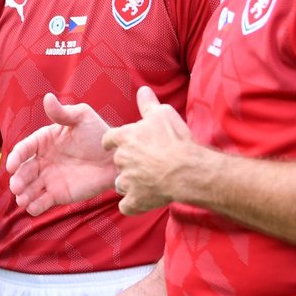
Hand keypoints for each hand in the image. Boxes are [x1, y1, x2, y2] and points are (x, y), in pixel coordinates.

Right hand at [5, 93, 115, 214]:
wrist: (116, 159)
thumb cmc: (98, 134)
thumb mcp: (82, 117)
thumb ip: (63, 112)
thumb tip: (47, 97)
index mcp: (43, 141)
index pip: (24, 149)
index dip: (15, 157)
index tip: (12, 166)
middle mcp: (42, 161)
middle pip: (24, 171)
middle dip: (18, 180)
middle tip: (16, 188)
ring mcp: (49, 179)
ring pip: (30, 188)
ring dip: (23, 195)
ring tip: (22, 201)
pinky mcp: (58, 195)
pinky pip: (43, 202)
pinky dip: (35, 207)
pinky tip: (33, 209)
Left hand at [102, 87, 198, 214]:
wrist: (187, 170)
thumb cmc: (176, 140)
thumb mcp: (163, 114)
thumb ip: (148, 104)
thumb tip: (143, 89)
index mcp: (125, 137)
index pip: (109, 139)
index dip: (114, 142)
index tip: (118, 144)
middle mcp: (121, 159)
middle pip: (118, 162)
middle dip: (128, 163)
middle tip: (146, 164)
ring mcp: (127, 181)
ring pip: (121, 184)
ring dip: (130, 184)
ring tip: (147, 183)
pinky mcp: (135, 200)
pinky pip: (126, 206)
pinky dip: (133, 205)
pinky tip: (143, 201)